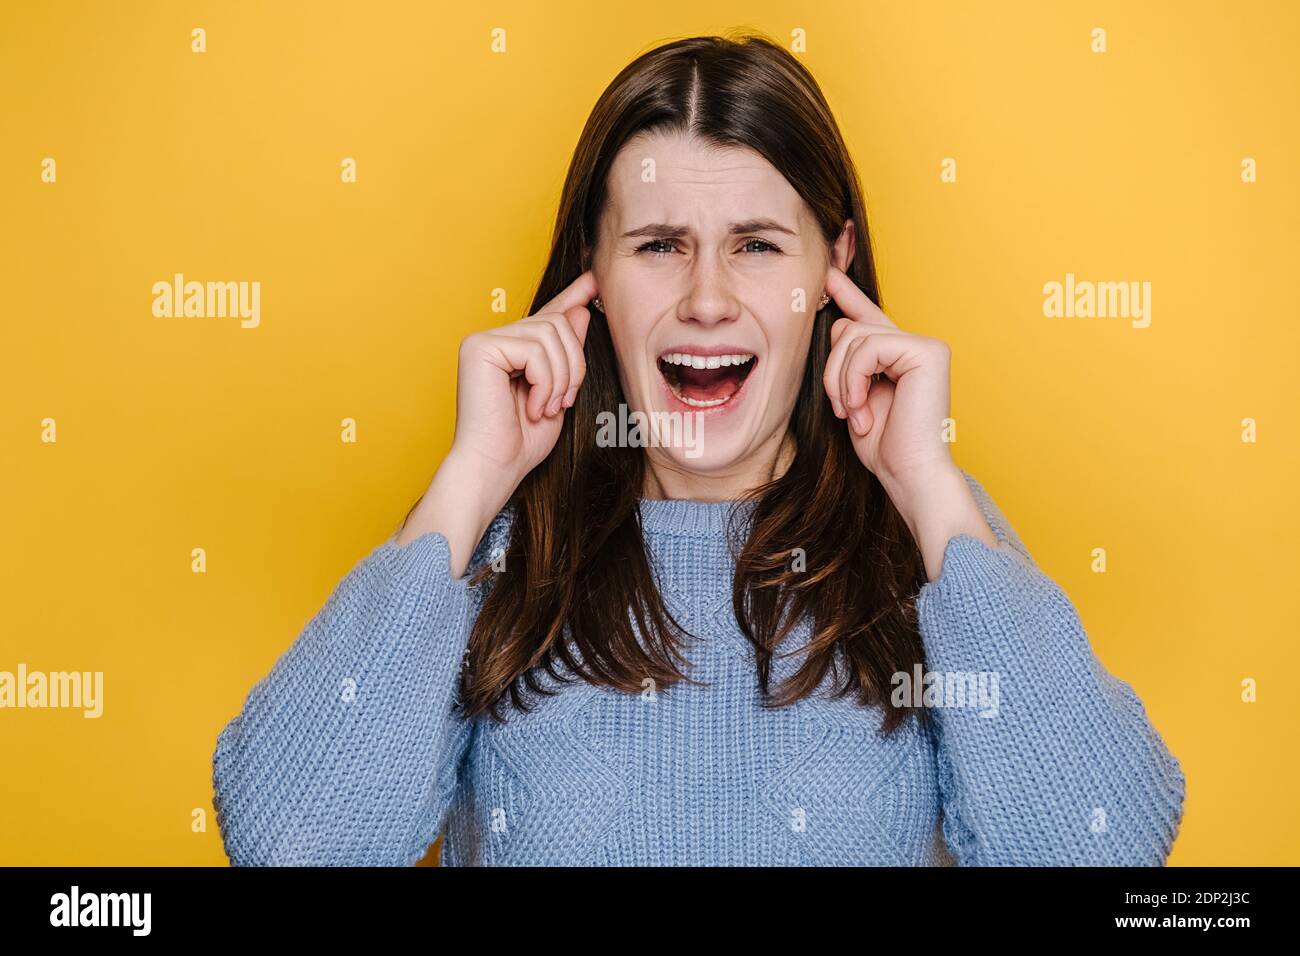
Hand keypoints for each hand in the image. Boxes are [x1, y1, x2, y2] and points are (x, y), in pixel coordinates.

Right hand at [449, 270, 595, 498]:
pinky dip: (544, 382)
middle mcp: (494, 339)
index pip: (547, 316)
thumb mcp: (557, 393)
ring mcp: (484, 340)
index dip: (572, 298)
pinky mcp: (479, 347)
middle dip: (573, 366)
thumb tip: (579, 311)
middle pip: (557, 323)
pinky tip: (532, 407)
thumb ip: (565, 354)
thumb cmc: (522, 442)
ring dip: (560, 378)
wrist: (495, 468)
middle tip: (562, 403)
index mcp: (511, 349)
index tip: (593, 281)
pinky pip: (535, 349)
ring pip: (550, 334)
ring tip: (546, 408)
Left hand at [820, 265, 996, 577]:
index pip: (866, 316)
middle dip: (833, 370)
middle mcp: (914, 345)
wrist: (909, 475)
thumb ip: (848, 361)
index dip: (846, 293)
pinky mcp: (927, 351)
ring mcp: (924, 346)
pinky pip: (868, 347)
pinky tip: (862, 410)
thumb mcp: (852, 397)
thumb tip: (836, 322)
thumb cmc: (883, 447)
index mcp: (897, 356)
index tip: (828, 272)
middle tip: (841, 409)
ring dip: (841, 381)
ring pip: (854, 336)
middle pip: (848, 328)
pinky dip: (854, 380)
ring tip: (854, 413)